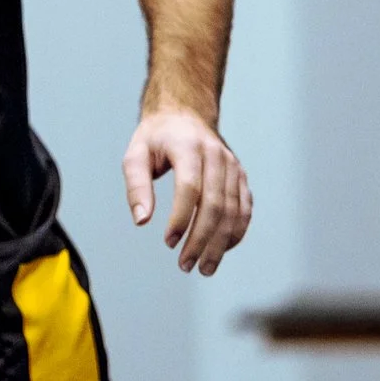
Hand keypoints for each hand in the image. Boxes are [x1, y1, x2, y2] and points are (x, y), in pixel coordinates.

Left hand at [122, 103, 251, 274]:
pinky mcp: (241, 177)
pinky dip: (235, 233)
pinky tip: (221, 250)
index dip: (181, 218)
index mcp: (188, 147)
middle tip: (186, 265)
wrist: (185, 113)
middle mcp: (216, 156)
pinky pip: (244, 209)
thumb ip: (136, 186)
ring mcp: (233, 167)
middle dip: (201, 239)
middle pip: (214, 204)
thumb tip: (141, 221)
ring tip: (204, 267)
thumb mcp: (135, 154)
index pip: (190, 188)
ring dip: (220, 243)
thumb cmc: (156, 137)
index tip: (168, 242)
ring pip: (232, 211)